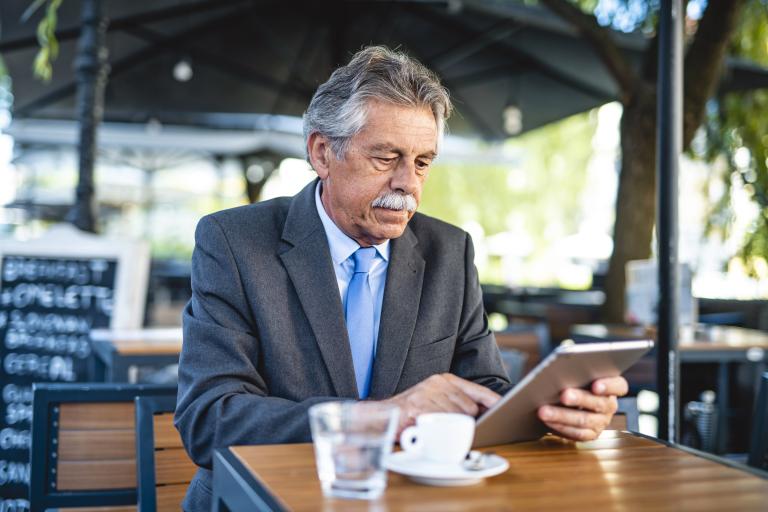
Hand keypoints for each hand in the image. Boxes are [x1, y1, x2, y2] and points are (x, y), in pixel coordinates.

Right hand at [379, 373, 500, 435]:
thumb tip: (482, 414)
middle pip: (470, 408)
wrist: (383, 415)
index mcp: (445, 380)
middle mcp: (438, 383)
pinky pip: (441, 423)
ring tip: (435, 427)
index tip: (505, 407)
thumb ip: (458, 403)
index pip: (477, 390)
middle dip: (466, 422)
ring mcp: (428, 393)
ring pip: (457, 417)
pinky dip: (437, 430)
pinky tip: (427, 428)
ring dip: (450, 428)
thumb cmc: (413, 412)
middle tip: (449, 426)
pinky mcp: (419, 406)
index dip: (492, 401)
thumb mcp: (437, 401)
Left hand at [537, 376, 628, 441]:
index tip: (596, 385)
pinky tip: (547, 421)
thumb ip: (575, 368)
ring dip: (562, 416)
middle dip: (579, 399)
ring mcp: (602, 421)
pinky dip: (560, 427)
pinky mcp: (591, 434)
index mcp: (613, 386)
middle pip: (599, 403)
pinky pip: (577, 433)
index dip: (609, 385)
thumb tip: (560, 368)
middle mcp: (610, 405)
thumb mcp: (578, 371)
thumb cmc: (574, 378)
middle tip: (563, 395)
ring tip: (544, 411)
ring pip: (584, 420)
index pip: (619, 385)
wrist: (570, 398)